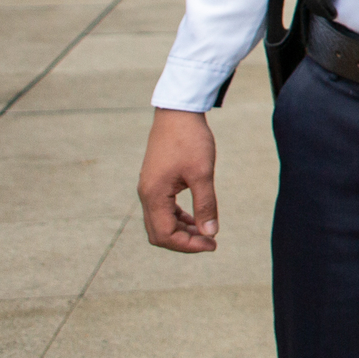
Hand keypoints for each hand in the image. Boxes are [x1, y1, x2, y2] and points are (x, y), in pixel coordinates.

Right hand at [138, 108, 219, 252]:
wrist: (178, 113)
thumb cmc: (190, 140)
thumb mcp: (202, 173)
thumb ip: (206, 204)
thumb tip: (210, 233)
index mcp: (153, 195)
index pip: (165, 235)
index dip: (188, 245)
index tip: (212, 244)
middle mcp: (146, 195)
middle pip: (159, 233)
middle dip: (184, 242)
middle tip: (210, 242)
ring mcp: (149, 188)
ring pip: (160, 222)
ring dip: (181, 231)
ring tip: (206, 232)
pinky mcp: (155, 182)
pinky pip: (163, 210)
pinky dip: (178, 218)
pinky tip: (196, 217)